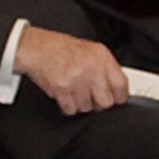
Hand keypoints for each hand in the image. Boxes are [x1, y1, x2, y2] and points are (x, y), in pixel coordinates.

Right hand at [14, 24, 130, 112]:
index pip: (121, 85)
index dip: (120, 96)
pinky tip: (65, 94)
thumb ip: (106, 68)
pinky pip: (71, 109)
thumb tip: (117, 89)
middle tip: (92, 96)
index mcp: (101, 57)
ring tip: (74, 91)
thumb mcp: (91, 50)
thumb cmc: (61, 49)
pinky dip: (68, 106)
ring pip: (87, 108)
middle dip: (99, 103)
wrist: (36, 48)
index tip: (117, 98)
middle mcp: (91, 68)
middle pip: (106, 102)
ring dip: (81, 104)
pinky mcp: (62, 89)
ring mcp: (76, 79)